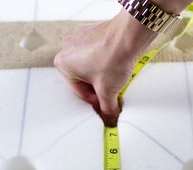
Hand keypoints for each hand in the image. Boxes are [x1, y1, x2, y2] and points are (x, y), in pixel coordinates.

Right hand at [54, 10, 155, 126]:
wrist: (129, 35)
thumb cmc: (113, 56)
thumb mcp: (107, 91)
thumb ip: (107, 108)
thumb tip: (109, 115)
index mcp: (63, 64)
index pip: (79, 92)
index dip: (94, 101)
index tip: (104, 104)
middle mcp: (67, 48)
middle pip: (83, 78)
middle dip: (97, 87)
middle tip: (110, 92)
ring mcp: (79, 38)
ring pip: (90, 66)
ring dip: (101, 75)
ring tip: (115, 78)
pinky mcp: (92, 32)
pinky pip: (95, 53)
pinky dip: (105, 62)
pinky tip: (115, 66)